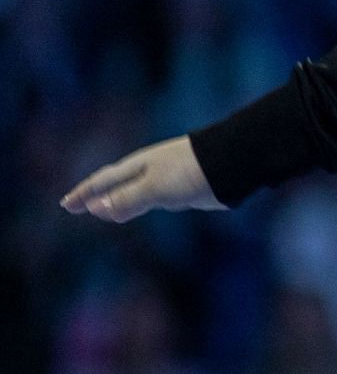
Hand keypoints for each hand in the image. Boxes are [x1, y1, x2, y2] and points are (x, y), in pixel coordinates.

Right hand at [59, 135, 226, 221]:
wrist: (232, 163)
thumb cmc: (191, 171)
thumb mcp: (155, 187)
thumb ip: (127, 198)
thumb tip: (96, 208)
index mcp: (139, 166)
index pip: (104, 181)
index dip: (85, 193)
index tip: (66, 204)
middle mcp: (149, 170)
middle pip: (114, 184)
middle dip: (94, 196)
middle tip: (75, 206)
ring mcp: (165, 178)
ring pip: (131, 192)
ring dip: (114, 201)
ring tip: (102, 211)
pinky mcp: (181, 188)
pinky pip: (148, 198)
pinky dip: (134, 205)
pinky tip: (136, 209)